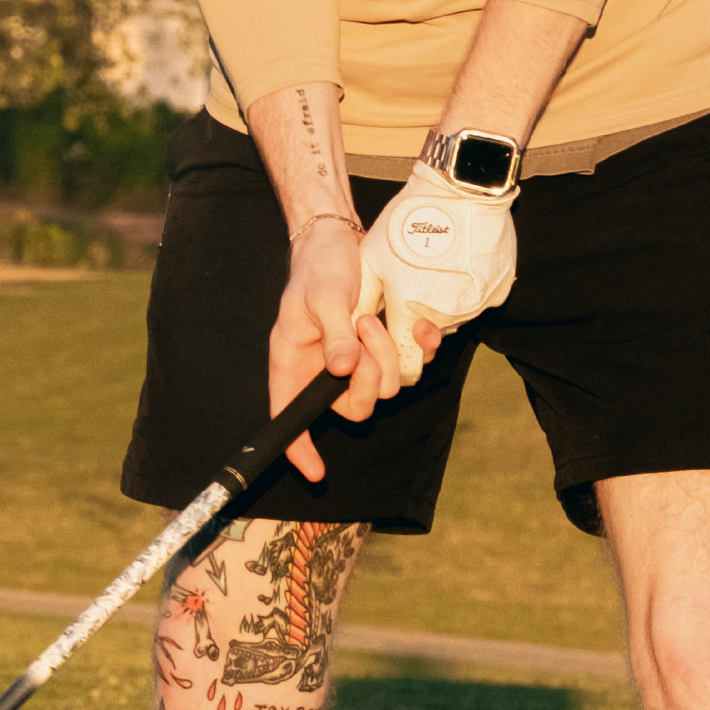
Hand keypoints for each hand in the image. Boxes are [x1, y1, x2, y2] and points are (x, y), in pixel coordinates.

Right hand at [266, 211, 420, 482]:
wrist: (340, 240)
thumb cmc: (318, 268)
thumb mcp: (320, 298)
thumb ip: (333, 333)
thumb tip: (342, 369)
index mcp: (294, 365)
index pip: (290, 417)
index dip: (299, 447)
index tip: (315, 469)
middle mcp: (325, 371)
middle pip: (353, 408)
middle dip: (366, 380)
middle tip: (363, 336)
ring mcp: (358, 362)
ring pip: (385, 388)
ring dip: (386, 354)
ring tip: (371, 318)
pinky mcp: (387, 347)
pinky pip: (410, 365)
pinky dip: (418, 349)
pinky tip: (418, 327)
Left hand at [355, 163, 517, 383]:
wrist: (461, 186)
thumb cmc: (408, 220)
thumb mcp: (371, 261)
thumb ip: (358, 307)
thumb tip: (348, 341)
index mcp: (413, 316)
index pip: (406, 369)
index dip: (393, 359)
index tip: (385, 333)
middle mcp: (449, 319)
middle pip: (429, 343)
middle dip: (415, 327)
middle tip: (404, 290)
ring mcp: (476, 306)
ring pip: (452, 320)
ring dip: (438, 304)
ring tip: (428, 266)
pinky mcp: (497, 292)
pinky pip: (473, 301)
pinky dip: (461, 289)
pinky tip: (451, 262)